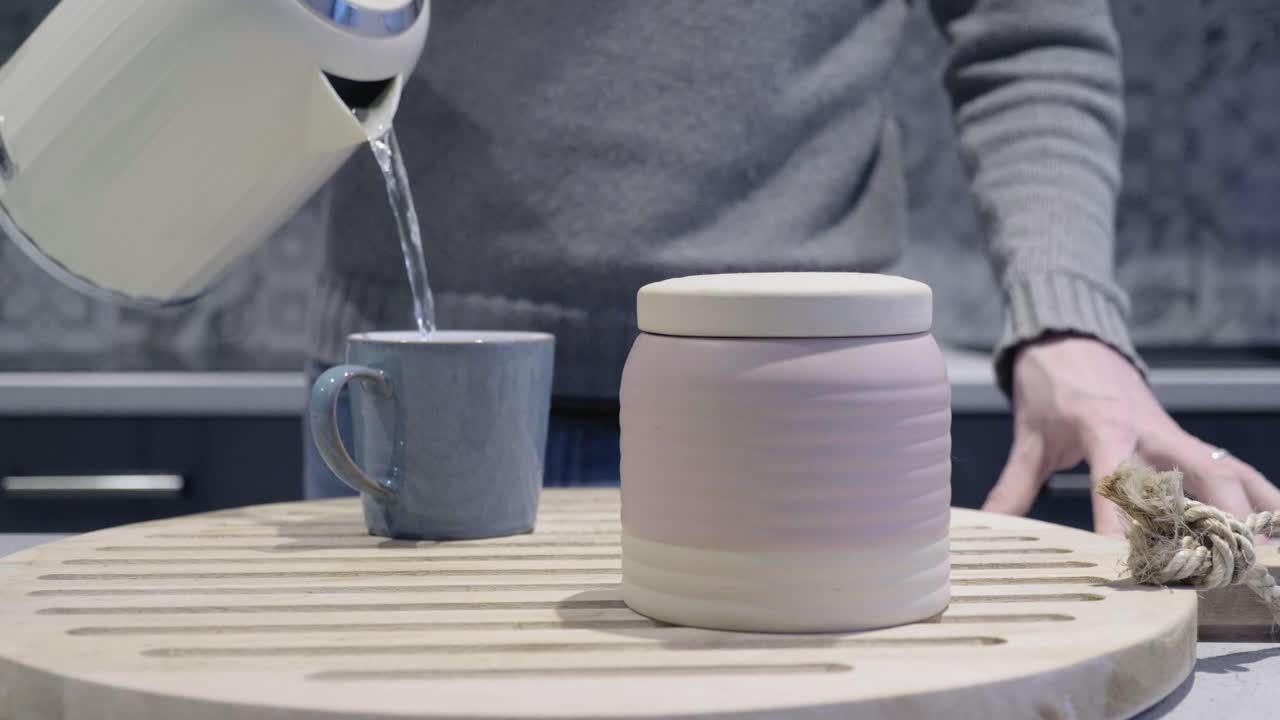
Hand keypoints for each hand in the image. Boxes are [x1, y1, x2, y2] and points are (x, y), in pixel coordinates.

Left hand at [982, 335, 1279, 535]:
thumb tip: (989, 530)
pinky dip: (1260, 497)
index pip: (1117, 480)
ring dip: (1247, 513)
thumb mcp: (1028, 439)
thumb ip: (1012, 489)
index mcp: (1105, 428)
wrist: (1073, 341)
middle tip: (1214, 571)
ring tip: (1259, 556)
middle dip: (1212, 523)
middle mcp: (1151, 432)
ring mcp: (1177, 436)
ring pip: (1228, 474)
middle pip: (1197, 476)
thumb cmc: (1051, 391)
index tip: (1126, 560)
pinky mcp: (1189, 441)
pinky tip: (1276, 526)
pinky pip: (1236, 469)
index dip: (1121, 522)